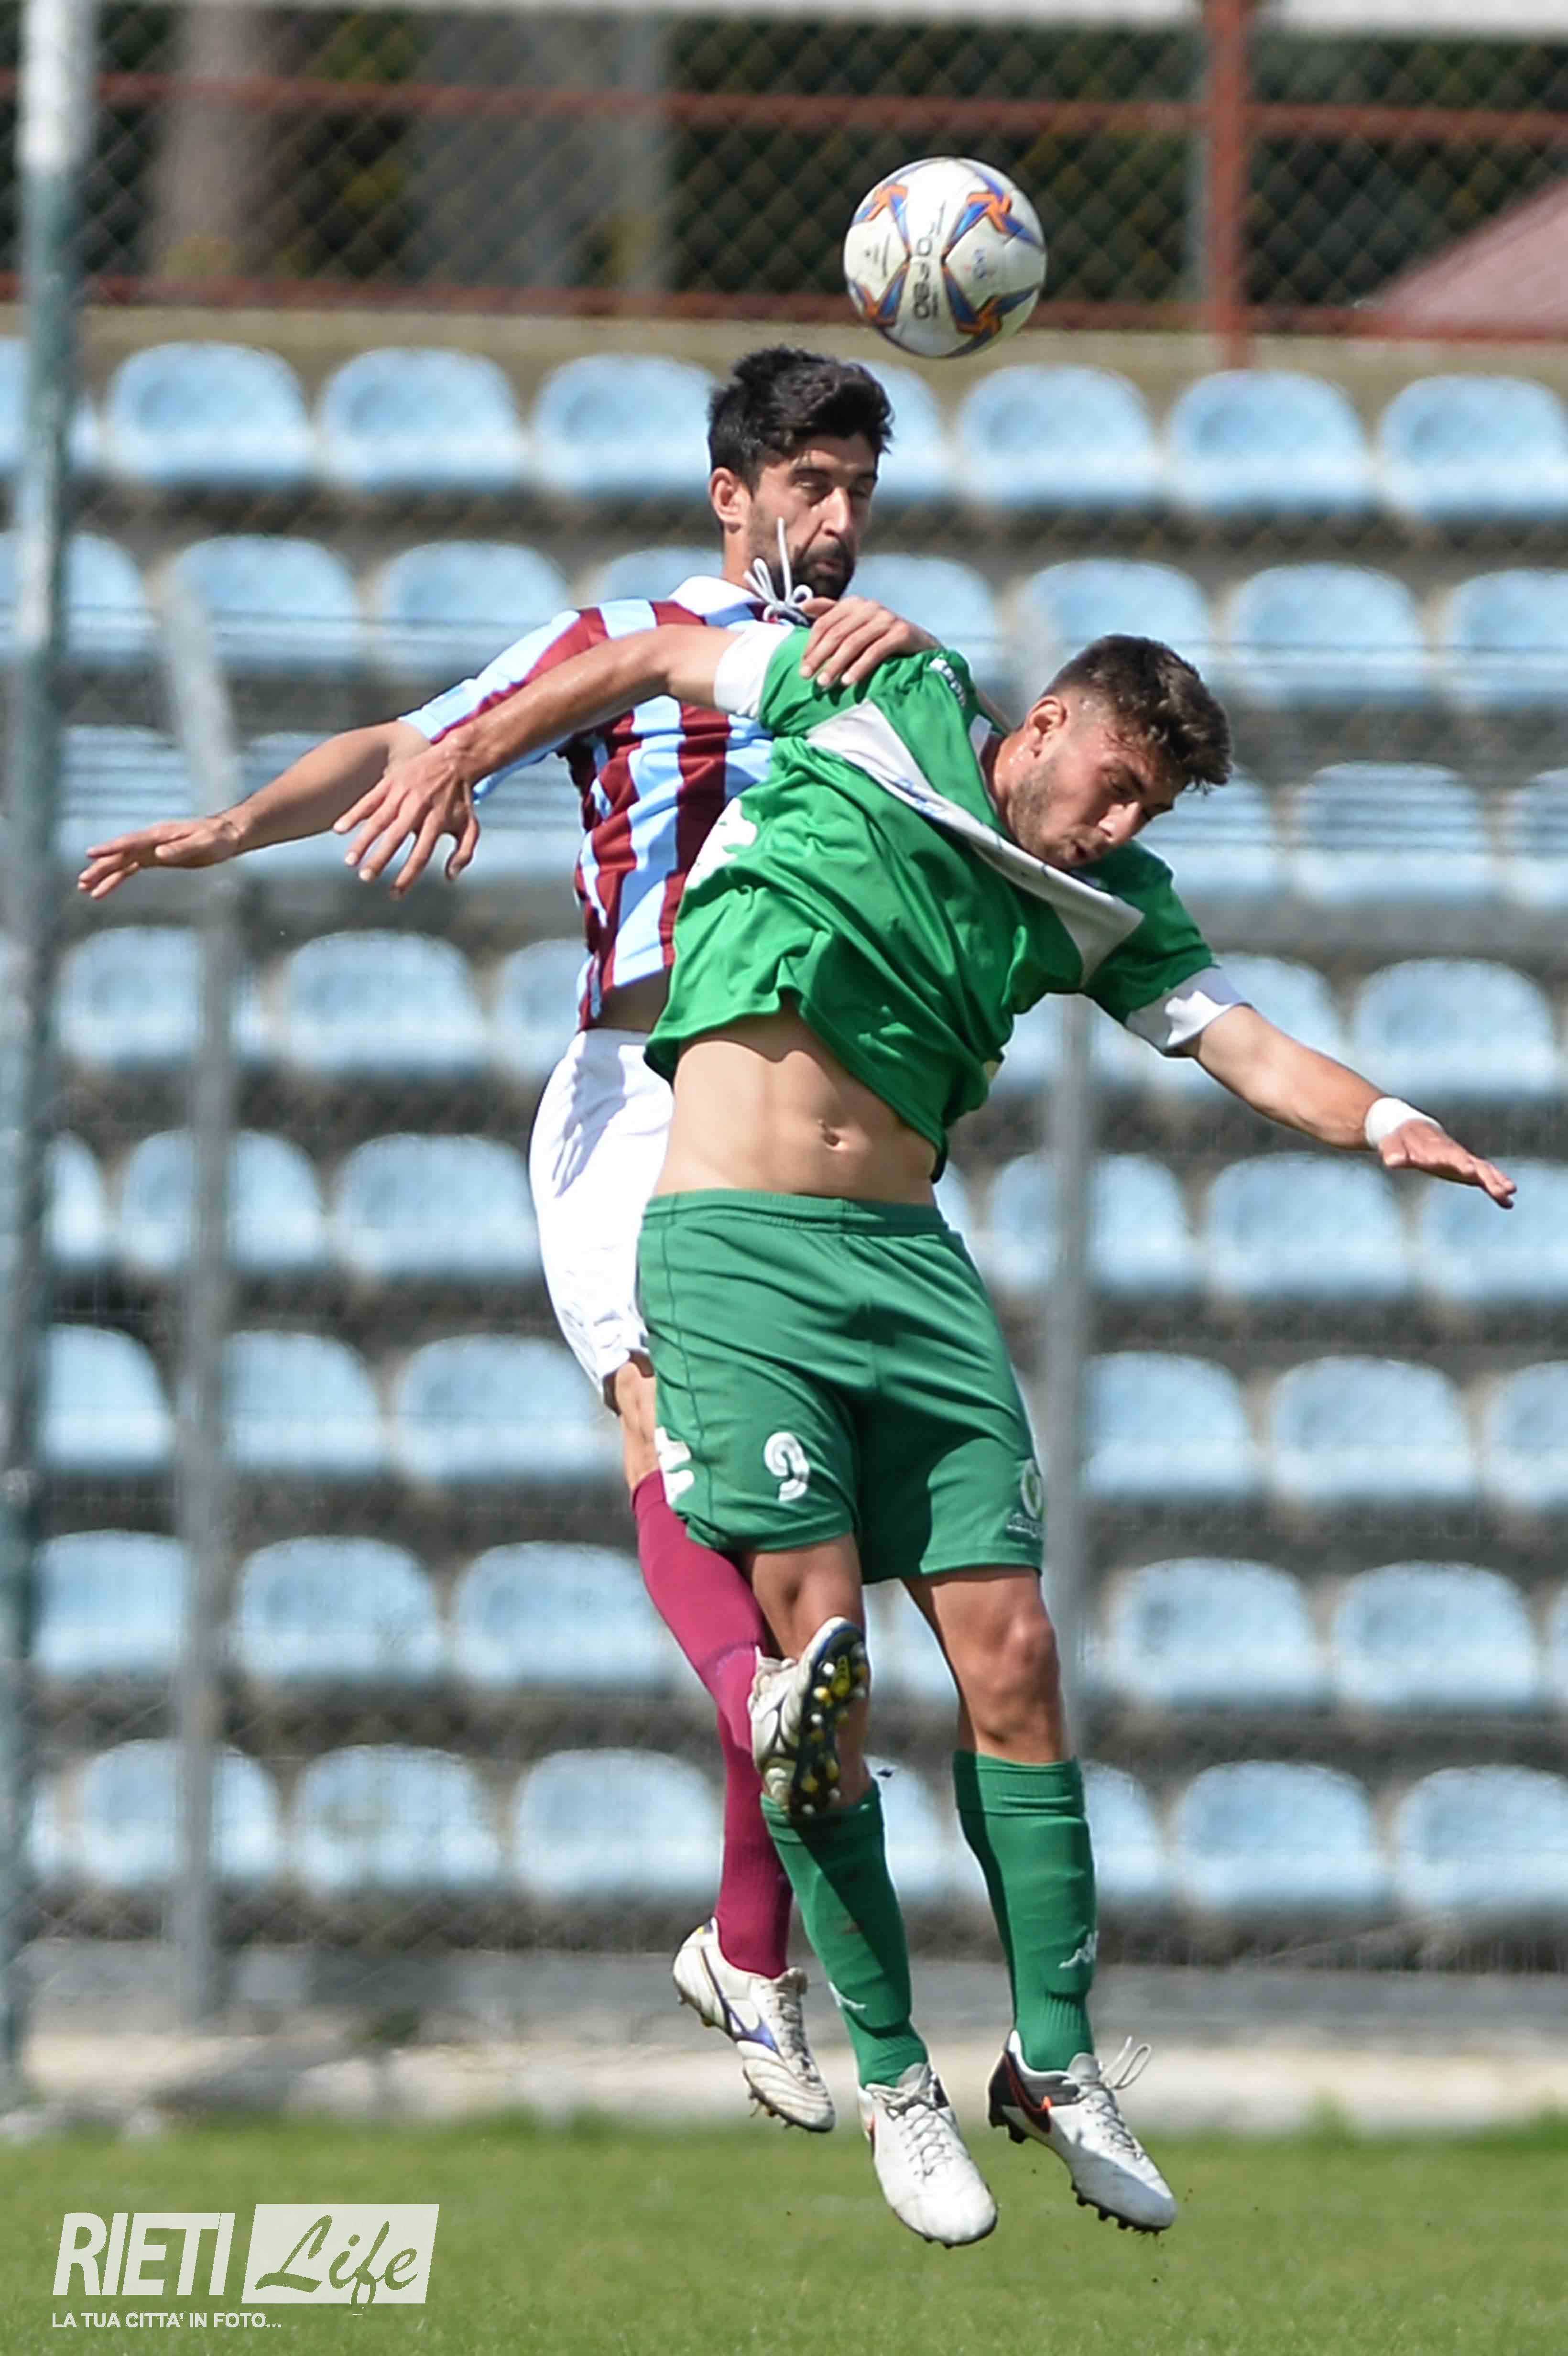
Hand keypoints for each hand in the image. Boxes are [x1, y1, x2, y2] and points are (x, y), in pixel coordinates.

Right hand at [77, 814, 239, 900]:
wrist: (227, 835)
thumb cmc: (217, 838)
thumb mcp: (203, 843)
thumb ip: (181, 848)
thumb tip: (159, 854)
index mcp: (159, 835)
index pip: (130, 842)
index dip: (110, 848)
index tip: (90, 854)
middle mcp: (151, 841)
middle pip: (120, 855)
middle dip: (101, 868)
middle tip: (83, 882)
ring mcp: (152, 849)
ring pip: (122, 863)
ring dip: (105, 875)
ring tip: (86, 890)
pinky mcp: (156, 858)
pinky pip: (131, 869)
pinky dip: (118, 878)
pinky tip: (105, 889)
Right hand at [333, 742, 480, 896]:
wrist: (455, 759)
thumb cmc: (461, 799)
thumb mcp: (471, 826)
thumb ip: (464, 853)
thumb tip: (451, 877)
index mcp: (436, 822)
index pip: (420, 854)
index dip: (407, 876)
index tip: (394, 893)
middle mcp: (418, 808)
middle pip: (396, 838)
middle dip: (380, 859)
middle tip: (366, 878)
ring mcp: (402, 794)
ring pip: (378, 820)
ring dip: (363, 841)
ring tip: (349, 861)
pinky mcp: (390, 783)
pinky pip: (368, 800)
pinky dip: (354, 814)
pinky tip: (339, 829)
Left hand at [798, 597, 936, 688]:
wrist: (920, 644)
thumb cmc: (882, 637)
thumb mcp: (855, 623)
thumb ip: (831, 613)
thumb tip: (803, 606)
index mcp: (854, 603)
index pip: (824, 623)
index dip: (811, 645)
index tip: (802, 667)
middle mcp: (869, 606)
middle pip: (836, 633)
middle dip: (819, 657)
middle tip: (808, 678)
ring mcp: (886, 618)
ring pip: (853, 643)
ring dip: (836, 665)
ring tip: (825, 683)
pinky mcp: (901, 632)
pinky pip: (874, 652)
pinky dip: (859, 667)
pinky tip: (848, 681)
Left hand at [1377, 1119, 1515, 1206]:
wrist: (1412, 1130)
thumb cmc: (1401, 1140)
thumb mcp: (1393, 1144)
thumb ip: (1394, 1152)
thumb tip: (1393, 1161)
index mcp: (1437, 1148)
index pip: (1451, 1155)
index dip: (1461, 1162)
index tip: (1471, 1170)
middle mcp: (1455, 1153)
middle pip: (1475, 1165)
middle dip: (1488, 1176)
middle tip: (1503, 1189)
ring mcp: (1464, 1160)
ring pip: (1484, 1170)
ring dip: (1497, 1182)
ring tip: (1511, 1193)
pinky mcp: (1467, 1169)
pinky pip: (1485, 1178)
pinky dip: (1496, 1188)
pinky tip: (1508, 1203)